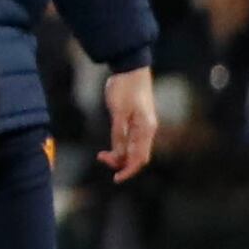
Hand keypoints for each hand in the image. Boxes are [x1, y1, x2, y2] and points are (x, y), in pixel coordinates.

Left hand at [103, 63, 156, 182]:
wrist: (130, 69)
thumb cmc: (124, 88)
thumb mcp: (118, 111)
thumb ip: (119, 133)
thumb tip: (118, 154)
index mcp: (146, 129)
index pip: (139, 158)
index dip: (128, 170)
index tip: (116, 178)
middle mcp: (147, 130)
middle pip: (137, 157)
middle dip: (121, 164)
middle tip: (101, 158)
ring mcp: (144, 126)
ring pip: (134, 150)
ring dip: (120, 156)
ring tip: (102, 154)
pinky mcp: (138, 121)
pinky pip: (131, 141)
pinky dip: (121, 148)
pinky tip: (110, 148)